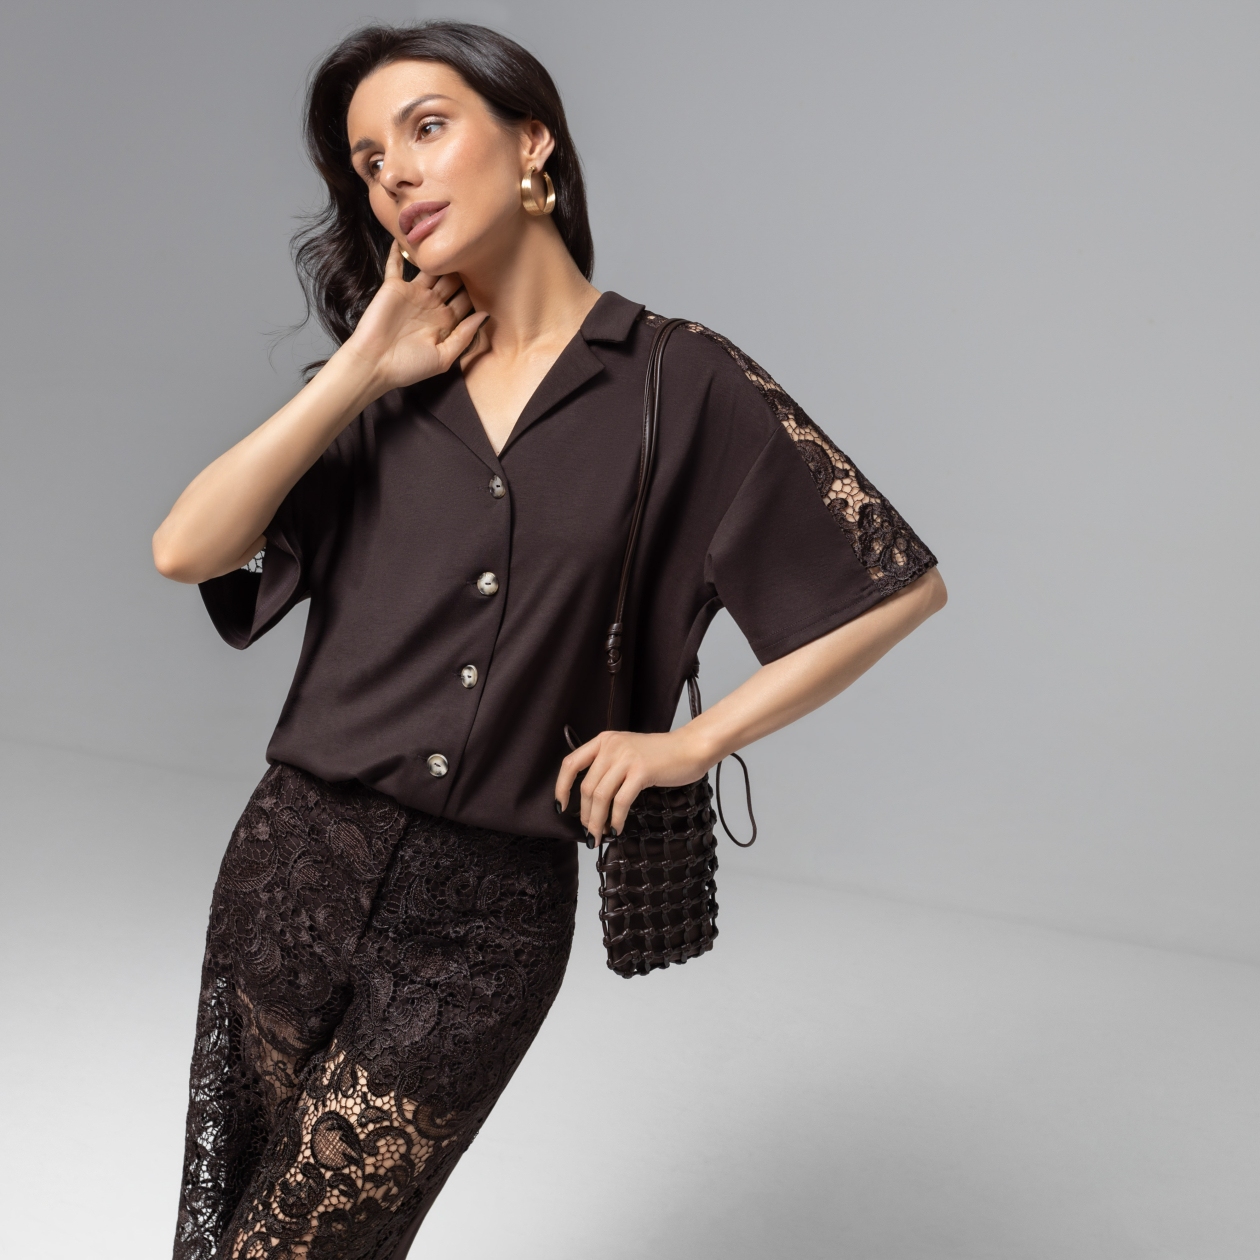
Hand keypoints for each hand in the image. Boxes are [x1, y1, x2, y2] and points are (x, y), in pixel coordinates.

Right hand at [342, 240, 487, 395]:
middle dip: (464, 269)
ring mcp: (413, 294)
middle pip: (452, 281)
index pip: (466, 300)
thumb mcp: (444, 357)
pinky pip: (396, 265)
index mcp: (446, 322)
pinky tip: (407, 235)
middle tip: (478, 251)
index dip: (478, 290)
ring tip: (454, 237)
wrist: (374, 364)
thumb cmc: (409, 367)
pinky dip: (398, 251)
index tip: (494, 276)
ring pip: (431, 270)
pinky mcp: (394, 287)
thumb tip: (486, 315)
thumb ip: (465, 336)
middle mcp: (432, 305)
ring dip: (440, 257)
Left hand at [554, 727, 716, 841]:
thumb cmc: (662, 754)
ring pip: (600, 796)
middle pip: (586, 787)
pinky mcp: (641, 771)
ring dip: (597, 821)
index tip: (560, 807)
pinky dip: (616, 819)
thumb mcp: (628, 751)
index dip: (561, 787)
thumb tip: (590, 799)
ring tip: (599, 836)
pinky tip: (617, 829)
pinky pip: (620, 801)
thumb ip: (609, 765)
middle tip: (589, 831)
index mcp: (604, 740)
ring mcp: (626, 758)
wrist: (691, 747)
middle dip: (584, 814)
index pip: (571, 763)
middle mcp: (611, 746)